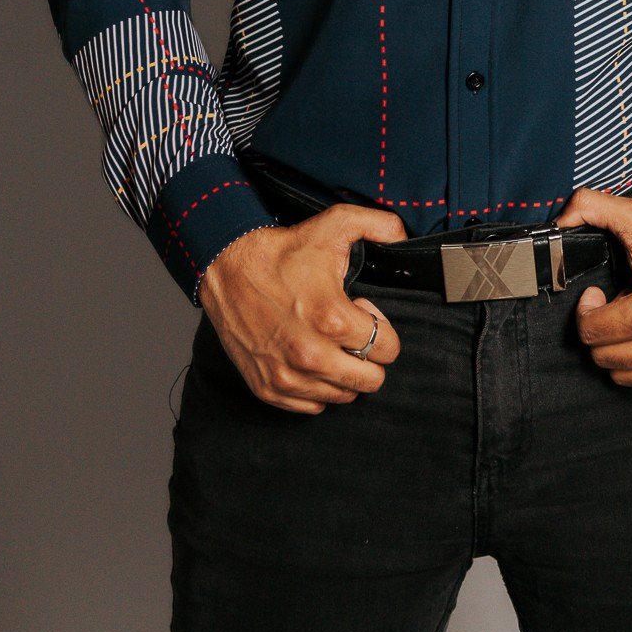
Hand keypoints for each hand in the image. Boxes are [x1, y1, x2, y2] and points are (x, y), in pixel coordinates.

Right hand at [198, 202, 408, 413]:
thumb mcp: (334, 224)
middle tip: (348, 332)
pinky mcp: (268, 387)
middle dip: (369, 356)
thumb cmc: (280, 251)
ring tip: (326, 341)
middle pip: (371, 381)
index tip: (362, 313)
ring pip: (343, 397)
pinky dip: (317, 388)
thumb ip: (380, 225)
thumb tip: (405, 237)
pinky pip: (312, 407)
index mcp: (332, 319)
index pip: (388, 350)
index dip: (382, 328)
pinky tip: (309, 359)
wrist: (225, 267)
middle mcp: (310, 355)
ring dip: (343, 372)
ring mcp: (287, 376)